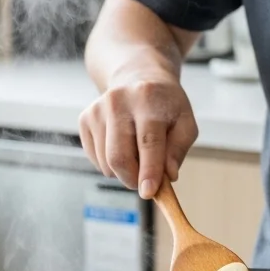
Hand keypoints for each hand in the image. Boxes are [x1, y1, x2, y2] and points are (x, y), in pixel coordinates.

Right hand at [79, 70, 198, 198]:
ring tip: (138, 156)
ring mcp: (97, 109)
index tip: (149, 192)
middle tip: (145, 183)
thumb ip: (178, 149)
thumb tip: (168, 175)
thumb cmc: (165, 105)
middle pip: (119, 155)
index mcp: (148, 99)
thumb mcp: (185, 122)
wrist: (138, 78)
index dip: (149, 170)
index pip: (148, 142)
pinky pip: (95, 158)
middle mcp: (118, 101)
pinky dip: (110, 164)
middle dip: (132, 178)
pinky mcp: (85, 118)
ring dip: (123, 172)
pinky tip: (123, 147)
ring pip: (106, 161)